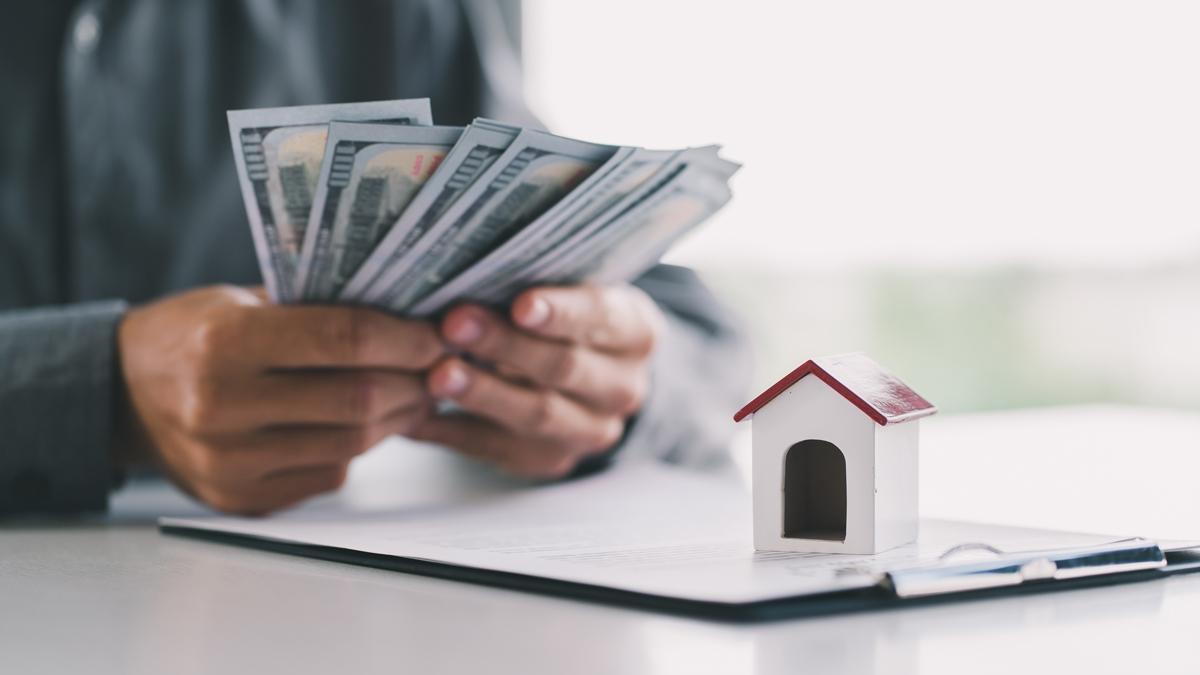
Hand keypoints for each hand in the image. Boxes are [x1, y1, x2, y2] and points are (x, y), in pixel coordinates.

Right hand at [116, 285, 443, 514]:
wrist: (124, 396)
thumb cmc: (191, 336)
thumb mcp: (239, 301)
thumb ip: (314, 309)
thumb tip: (407, 310)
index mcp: (224, 344)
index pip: (343, 339)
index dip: (404, 338)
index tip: (436, 332)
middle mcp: (222, 408)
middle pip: (357, 399)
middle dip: (413, 380)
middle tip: (439, 365)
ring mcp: (230, 462)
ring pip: (352, 444)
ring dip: (398, 417)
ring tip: (416, 392)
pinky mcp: (241, 498)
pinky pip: (329, 473)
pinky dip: (362, 447)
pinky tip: (373, 422)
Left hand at [415, 284, 663, 478]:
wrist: (593, 378)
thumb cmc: (568, 316)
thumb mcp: (576, 290)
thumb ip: (543, 281)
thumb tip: (473, 266)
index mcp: (635, 332)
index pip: (601, 318)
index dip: (560, 312)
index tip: (518, 304)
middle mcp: (622, 387)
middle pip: (563, 367)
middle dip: (505, 346)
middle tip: (454, 324)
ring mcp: (591, 430)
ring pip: (535, 414)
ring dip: (480, 393)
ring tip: (435, 375)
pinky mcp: (551, 460)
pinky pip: (500, 449)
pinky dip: (454, 431)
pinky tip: (415, 414)